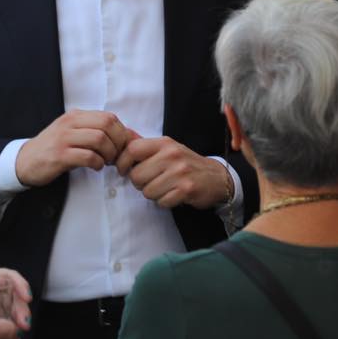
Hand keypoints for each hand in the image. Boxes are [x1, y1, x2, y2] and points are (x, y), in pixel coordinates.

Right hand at [14, 110, 131, 186]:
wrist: (25, 161)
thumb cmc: (55, 148)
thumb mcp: (74, 134)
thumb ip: (97, 132)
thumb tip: (131, 136)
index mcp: (75, 116)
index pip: (109, 117)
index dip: (122, 133)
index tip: (121, 147)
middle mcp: (69, 123)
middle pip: (107, 125)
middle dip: (118, 143)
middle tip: (116, 156)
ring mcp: (63, 138)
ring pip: (100, 139)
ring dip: (109, 154)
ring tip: (106, 162)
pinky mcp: (59, 155)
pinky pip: (88, 156)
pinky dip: (98, 163)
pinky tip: (95, 167)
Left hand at [115, 136, 230, 209]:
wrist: (216, 177)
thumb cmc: (185, 163)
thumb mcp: (167, 148)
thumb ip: (145, 146)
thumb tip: (121, 136)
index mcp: (164, 143)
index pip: (132, 149)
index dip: (122, 162)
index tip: (124, 170)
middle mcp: (172, 155)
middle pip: (136, 175)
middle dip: (139, 183)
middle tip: (151, 181)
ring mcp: (180, 172)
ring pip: (147, 191)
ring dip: (153, 194)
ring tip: (164, 187)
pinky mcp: (186, 189)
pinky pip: (161, 202)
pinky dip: (165, 201)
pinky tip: (173, 194)